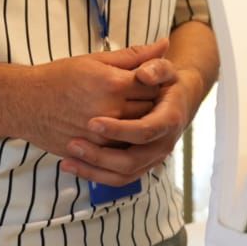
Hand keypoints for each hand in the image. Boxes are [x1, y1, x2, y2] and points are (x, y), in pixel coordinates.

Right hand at [3, 39, 166, 163]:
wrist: (25, 103)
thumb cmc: (60, 77)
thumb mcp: (96, 60)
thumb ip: (133, 56)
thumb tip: (164, 45)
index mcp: (114, 84)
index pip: (154, 84)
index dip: (156, 82)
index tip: (151, 81)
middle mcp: (111, 110)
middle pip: (150, 109)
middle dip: (153, 103)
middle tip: (147, 97)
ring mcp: (102, 134)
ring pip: (138, 132)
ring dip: (141, 123)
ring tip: (132, 112)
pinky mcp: (93, 150)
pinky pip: (121, 149)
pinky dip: (125, 140)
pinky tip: (120, 130)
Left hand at [59, 60, 206, 185]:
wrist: (177, 101)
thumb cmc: (166, 83)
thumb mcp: (165, 69)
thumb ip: (155, 66)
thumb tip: (144, 74)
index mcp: (169, 120)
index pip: (145, 131)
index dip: (119, 129)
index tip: (93, 122)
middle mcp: (163, 144)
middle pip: (132, 160)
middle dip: (100, 155)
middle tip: (74, 143)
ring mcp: (151, 159)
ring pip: (122, 175)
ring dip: (94, 169)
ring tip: (68, 158)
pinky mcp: (140, 166)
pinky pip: (117, 179)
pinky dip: (94, 175)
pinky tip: (72, 165)